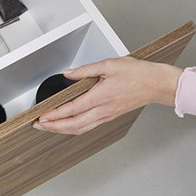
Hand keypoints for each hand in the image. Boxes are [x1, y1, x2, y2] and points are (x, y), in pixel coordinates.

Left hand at [34, 57, 182, 134]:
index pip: (72, 109)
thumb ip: (84, 71)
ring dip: (62, 130)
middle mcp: (103, 110)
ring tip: (48, 127)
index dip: (54, 115)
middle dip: (53, 127)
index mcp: (101, 97)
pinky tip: (67, 126)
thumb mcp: (108, 64)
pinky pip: (88, 127)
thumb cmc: (137, 73)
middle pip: (73, 125)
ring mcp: (106, 116)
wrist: (157, 84)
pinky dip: (74, 128)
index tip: (42, 116)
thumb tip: (67, 74)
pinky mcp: (109, 116)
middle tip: (38, 125)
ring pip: (80, 129)